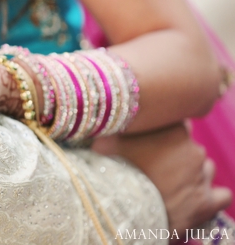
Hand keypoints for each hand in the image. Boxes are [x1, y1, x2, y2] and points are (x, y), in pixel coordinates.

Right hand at [93, 123, 231, 238]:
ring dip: (191, 174)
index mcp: (173, 129)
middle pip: (190, 146)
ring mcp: (202, 175)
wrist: (120, 208)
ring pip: (204, 169)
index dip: (164, 132)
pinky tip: (195, 198)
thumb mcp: (105, 140)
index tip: (151, 141)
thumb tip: (106, 118)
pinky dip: (212, 196)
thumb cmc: (110, 171)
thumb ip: (113, 125)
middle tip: (153, 166)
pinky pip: (221, 195)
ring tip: (169, 185)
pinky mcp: (207, 201)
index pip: (177, 122)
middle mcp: (193, 148)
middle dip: (175, 154)